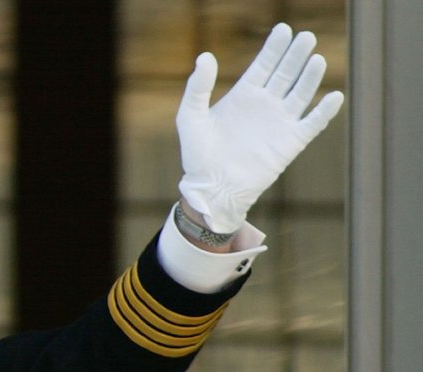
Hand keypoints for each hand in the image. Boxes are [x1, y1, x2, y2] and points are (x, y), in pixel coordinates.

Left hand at [176, 22, 343, 232]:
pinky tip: (334, 96)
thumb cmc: (197, 155)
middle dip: (296, 55)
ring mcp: (280, 122)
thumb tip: (205, 56)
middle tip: (306, 37)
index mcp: (243, 96)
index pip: (264, 64)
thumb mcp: (190, 117)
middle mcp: (265, 105)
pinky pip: (312, 123)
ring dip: (310, 76)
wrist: (212, 188)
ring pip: (301, 93)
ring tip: (316, 58)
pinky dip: (324, 111)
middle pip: (286, 73)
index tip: (284, 29)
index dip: (274, 47)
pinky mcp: (291, 142)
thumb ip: (197, 87)